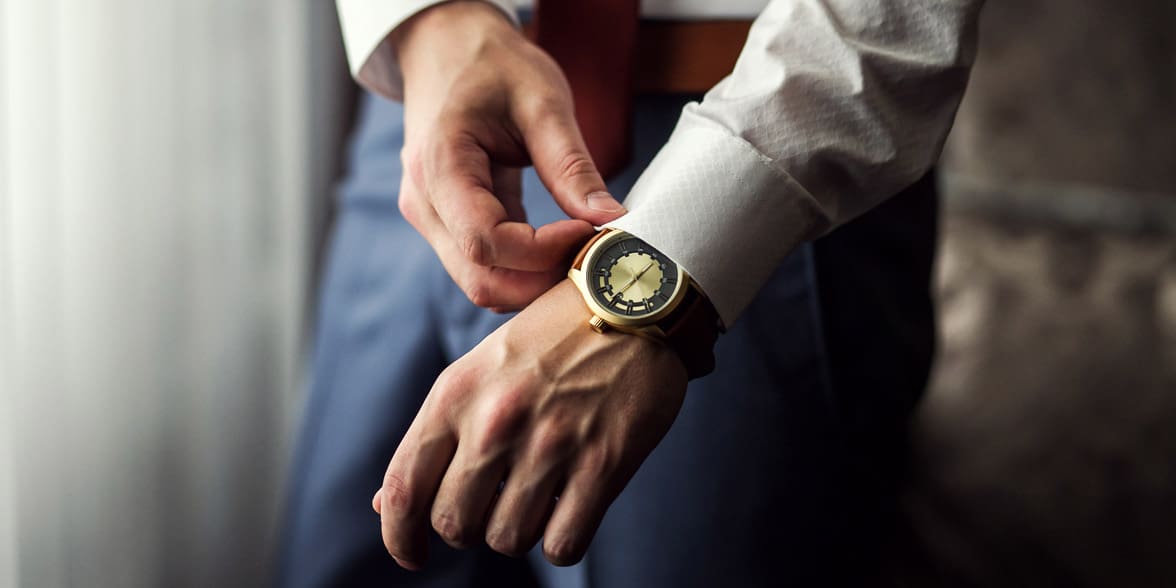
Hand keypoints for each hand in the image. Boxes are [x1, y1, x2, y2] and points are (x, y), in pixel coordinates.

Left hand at [373, 280, 687, 568]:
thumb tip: (386, 507)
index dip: (398, 537)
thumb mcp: (481, 369)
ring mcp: (550, 444)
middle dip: (468, 528)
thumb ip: (436, 435)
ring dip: (519, 532)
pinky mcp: (603, 463)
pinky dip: (563, 540)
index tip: (412, 554)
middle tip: (493, 506)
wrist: (634, 298)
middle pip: (454, 523)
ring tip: (537, 500)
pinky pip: (563, 544)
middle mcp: (495, 421)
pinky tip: (570, 512)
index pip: (404, 488)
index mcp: (455, 393)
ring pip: (507, 539)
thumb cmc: (553, 335)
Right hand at [394, 1, 626, 311]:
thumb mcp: (543, 102)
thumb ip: (572, 165)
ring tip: (580, 247)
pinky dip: (525, 270)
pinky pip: (485, 268)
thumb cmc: (495, 67)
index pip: (486, 242)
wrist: (450, 50)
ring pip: (483, 284)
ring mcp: (432, 219)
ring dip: (535, 281)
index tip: (588, 231)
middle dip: (543, 279)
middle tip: (592, 251)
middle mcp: (425, 203)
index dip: (544, 251)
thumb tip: (612, 221)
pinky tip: (559, 244)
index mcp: (441, 166)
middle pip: (481, 280)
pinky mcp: (447, 225)